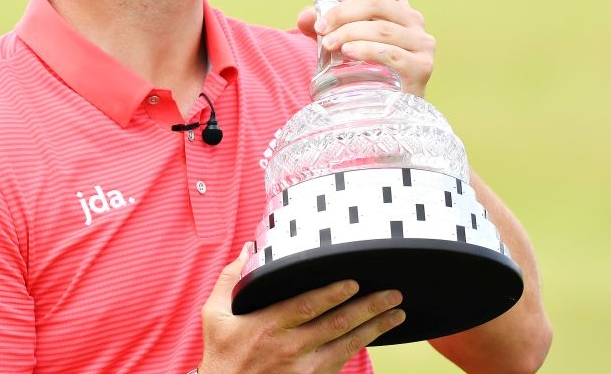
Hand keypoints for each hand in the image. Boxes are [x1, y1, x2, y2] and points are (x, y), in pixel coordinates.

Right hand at [198, 244, 405, 373]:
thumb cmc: (221, 355)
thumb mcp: (214, 316)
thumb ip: (230, 279)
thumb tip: (249, 248)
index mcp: (267, 326)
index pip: (307, 307)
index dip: (333, 294)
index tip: (354, 281)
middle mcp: (290, 348)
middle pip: (336, 325)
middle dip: (368, 308)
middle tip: (392, 294)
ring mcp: (304, 369)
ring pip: (347, 345)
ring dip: (375, 328)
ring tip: (397, 312)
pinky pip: (343, 361)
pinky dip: (363, 346)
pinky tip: (377, 334)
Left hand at [296, 0, 434, 96]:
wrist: (389, 107)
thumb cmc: (366, 67)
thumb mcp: (343, 40)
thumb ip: (323, 27)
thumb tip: (305, 17)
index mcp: (396, 4)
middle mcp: (413, 19)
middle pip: (376, 2)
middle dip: (342, 13)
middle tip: (322, 29)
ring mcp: (421, 43)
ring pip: (381, 28)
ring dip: (349, 33)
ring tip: (329, 45)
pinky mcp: (421, 67)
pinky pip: (391, 53)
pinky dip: (366, 50)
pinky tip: (348, 54)